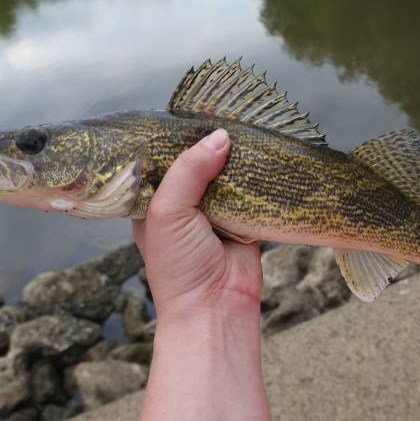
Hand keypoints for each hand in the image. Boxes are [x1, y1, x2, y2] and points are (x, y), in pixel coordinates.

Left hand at [132, 129, 262, 316]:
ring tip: (249, 127)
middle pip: (197, 164)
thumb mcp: (168, 212)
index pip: (162, 160)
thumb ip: (188, 170)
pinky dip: (258, 180)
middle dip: (210, 145)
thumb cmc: (179, 266)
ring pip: (226, 176)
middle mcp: (183, 206)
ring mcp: (215, 214)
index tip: (192, 111)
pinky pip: (252, 194)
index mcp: (154, 202)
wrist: (215, 308)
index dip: (175, 138)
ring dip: (237, 160)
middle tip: (226, 112)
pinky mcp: (245, 222)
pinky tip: (265, 156)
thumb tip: (220, 137)